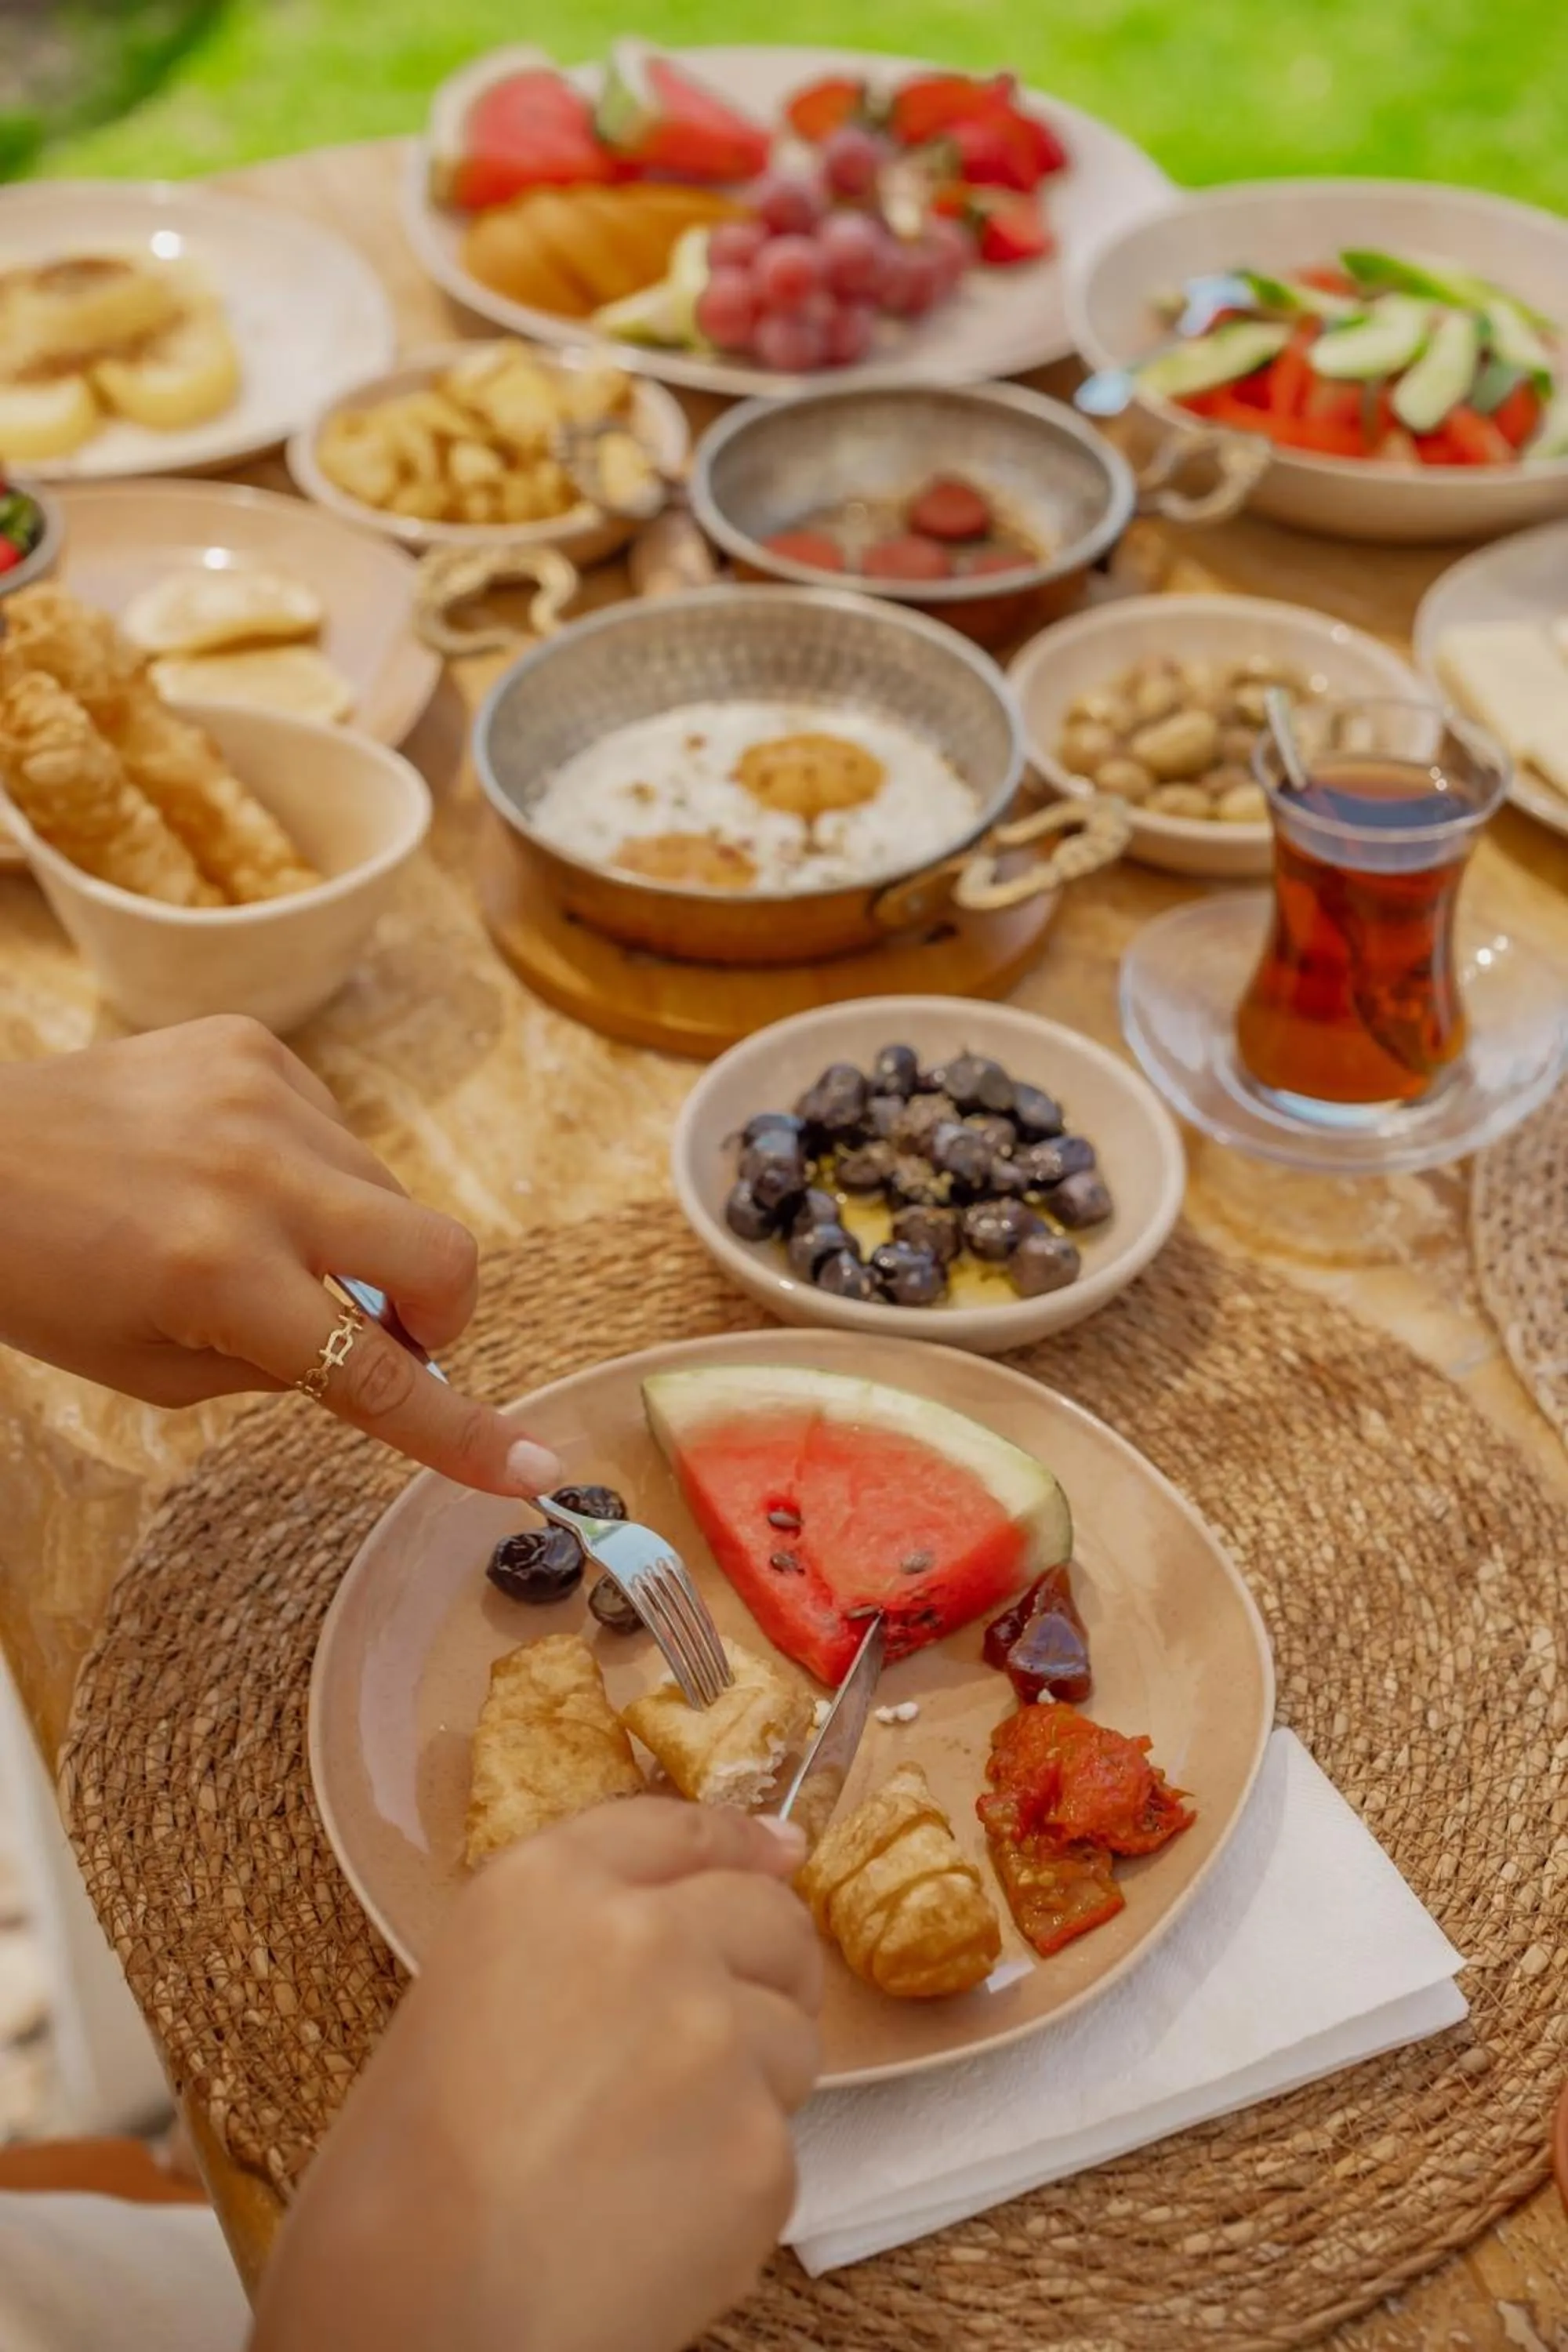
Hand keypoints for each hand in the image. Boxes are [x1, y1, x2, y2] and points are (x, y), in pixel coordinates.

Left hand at [0, 1016, 558, 1494]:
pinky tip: (236, 1177)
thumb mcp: (157, 1368)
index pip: (376, 1375)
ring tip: (263, 1241)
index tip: (535, 1466)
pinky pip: (341, 1132)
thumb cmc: (42, 1282)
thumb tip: (385, 1351)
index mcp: (218, 1277)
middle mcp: (254, 1177)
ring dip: (358, 1240)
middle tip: (391, 1334)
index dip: (463, 1435)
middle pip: (439, 1257)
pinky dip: (314, 1175)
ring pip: (389, 1195)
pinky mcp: (255, 1048)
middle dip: (442, 1315)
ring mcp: (261, 1098)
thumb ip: (285, 1366)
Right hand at [253, 1800, 820, 2351]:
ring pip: (793, 2038)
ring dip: (751, 2081)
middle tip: (720, 2036)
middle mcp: (649, 1936)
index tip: (776, 1854)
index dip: (740, 1842)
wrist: (417, 2309)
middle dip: (766, 1967)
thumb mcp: (467, 1986)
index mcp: (551, 1885)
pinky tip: (651, 2220)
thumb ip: (582, 1931)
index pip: (684, 1826)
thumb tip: (729, 1883)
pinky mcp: (759, 2145)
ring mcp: (716, 2037)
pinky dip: (733, 2185)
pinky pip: (777, 2147)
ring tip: (648, 2152)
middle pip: (770, 1917)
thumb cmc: (406, 2167)